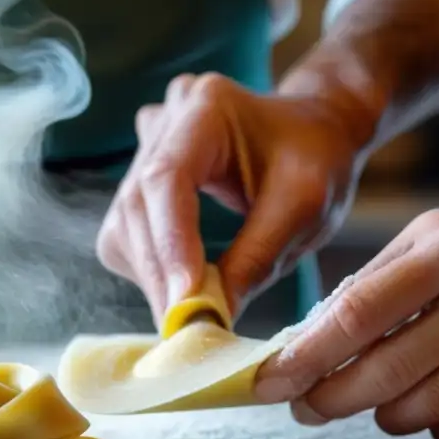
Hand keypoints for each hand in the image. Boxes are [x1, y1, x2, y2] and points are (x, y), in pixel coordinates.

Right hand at [96, 72, 363, 324]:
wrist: (312, 132)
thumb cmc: (315, 160)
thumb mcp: (304, 208)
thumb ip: (257, 259)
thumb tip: (210, 318)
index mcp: (206, 108)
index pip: (167, 179)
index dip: (170, 243)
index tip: (185, 302)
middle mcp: (163, 124)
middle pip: (136, 209)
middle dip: (160, 275)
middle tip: (186, 330)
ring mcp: (143, 153)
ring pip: (123, 229)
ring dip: (153, 279)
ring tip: (190, 314)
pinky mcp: (136, 187)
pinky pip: (125, 239)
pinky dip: (151, 272)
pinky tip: (183, 288)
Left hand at [255, 194, 438, 438]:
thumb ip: (377, 282)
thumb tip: (308, 340)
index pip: (356, 315)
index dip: (304, 358)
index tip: (267, 383)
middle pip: (382, 374)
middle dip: (327, 401)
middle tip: (305, 407)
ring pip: (419, 411)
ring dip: (381, 414)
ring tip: (378, 396)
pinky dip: (435, 423)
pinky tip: (437, 398)